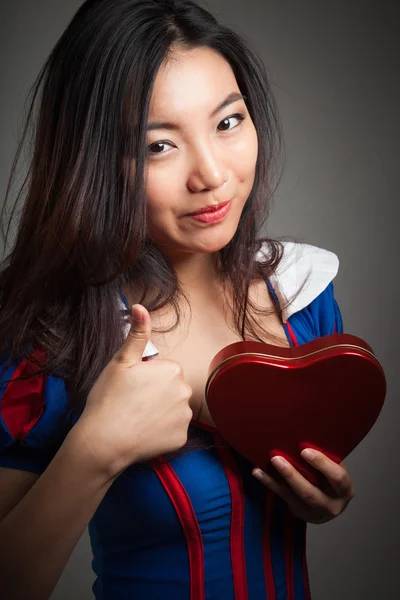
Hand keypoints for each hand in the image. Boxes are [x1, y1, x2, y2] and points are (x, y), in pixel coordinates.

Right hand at [74, 304, 192, 476]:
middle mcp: (186, 392)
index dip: (147, 376)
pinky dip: (162, 431)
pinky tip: (144, 432)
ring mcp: (185, 418)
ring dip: (161, 411)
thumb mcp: (121, 361)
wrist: (103, 441)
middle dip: (157, 392)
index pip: (165, 369)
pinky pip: (173, 430)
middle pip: (172, 388)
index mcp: (174, 370)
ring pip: (174, 409)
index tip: (132, 385)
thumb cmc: (109, 398)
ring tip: (137, 417)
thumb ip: (137, 334)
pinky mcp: (181, 439)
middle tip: (132, 401)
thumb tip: (140, 306)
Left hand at [252, 449, 353, 523]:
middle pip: (310, 493)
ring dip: (276, 479)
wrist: (329, 501)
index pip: (337, 478)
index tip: (305, 450)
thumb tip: (308, 431)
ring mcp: (314, 513)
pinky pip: (282, 497)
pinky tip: (258, 472)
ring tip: (264, 465)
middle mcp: (331, 505)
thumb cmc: (331, 476)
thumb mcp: (335, 467)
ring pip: (292, 497)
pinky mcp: (299, 512)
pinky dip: (269, 483)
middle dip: (292, 476)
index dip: (322, 465)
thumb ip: (328, 456)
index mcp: (344, 490)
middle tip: (277, 458)